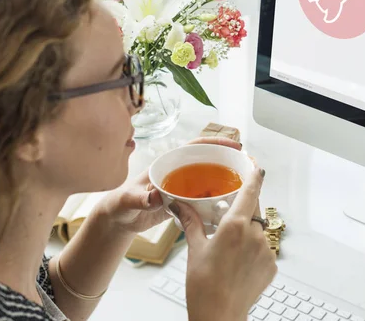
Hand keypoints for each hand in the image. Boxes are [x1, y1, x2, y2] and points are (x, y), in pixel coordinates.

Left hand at [97, 137, 242, 234]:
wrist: (118, 220)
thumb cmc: (120, 205)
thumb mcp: (129, 200)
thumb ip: (141, 198)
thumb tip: (156, 195)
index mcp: (167, 164)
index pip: (195, 147)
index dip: (215, 143)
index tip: (233, 145)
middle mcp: (178, 172)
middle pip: (207, 161)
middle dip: (226, 160)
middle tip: (246, 166)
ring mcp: (182, 187)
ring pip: (208, 180)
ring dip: (224, 181)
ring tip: (243, 185)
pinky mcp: (184, 202)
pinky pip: (204, 198)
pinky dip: (216, 200)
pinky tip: (227, 205)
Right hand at [170, 168, 276, 320]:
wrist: (219, 315)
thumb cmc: (204, 286)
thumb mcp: (195, 248)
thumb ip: (191, 222)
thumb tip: (179, 205)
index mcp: (235, 226)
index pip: (251, 190)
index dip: (254, 175)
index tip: (256, 165)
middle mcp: (255, 234)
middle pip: (255, 208)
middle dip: (245, 207)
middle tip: (229, 214)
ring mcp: (266, 250)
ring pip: (259, 229)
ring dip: (248, 231)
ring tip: (230, 248)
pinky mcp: (271, 265)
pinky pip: (263, 248)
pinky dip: (253, 249)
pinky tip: (238, 262)